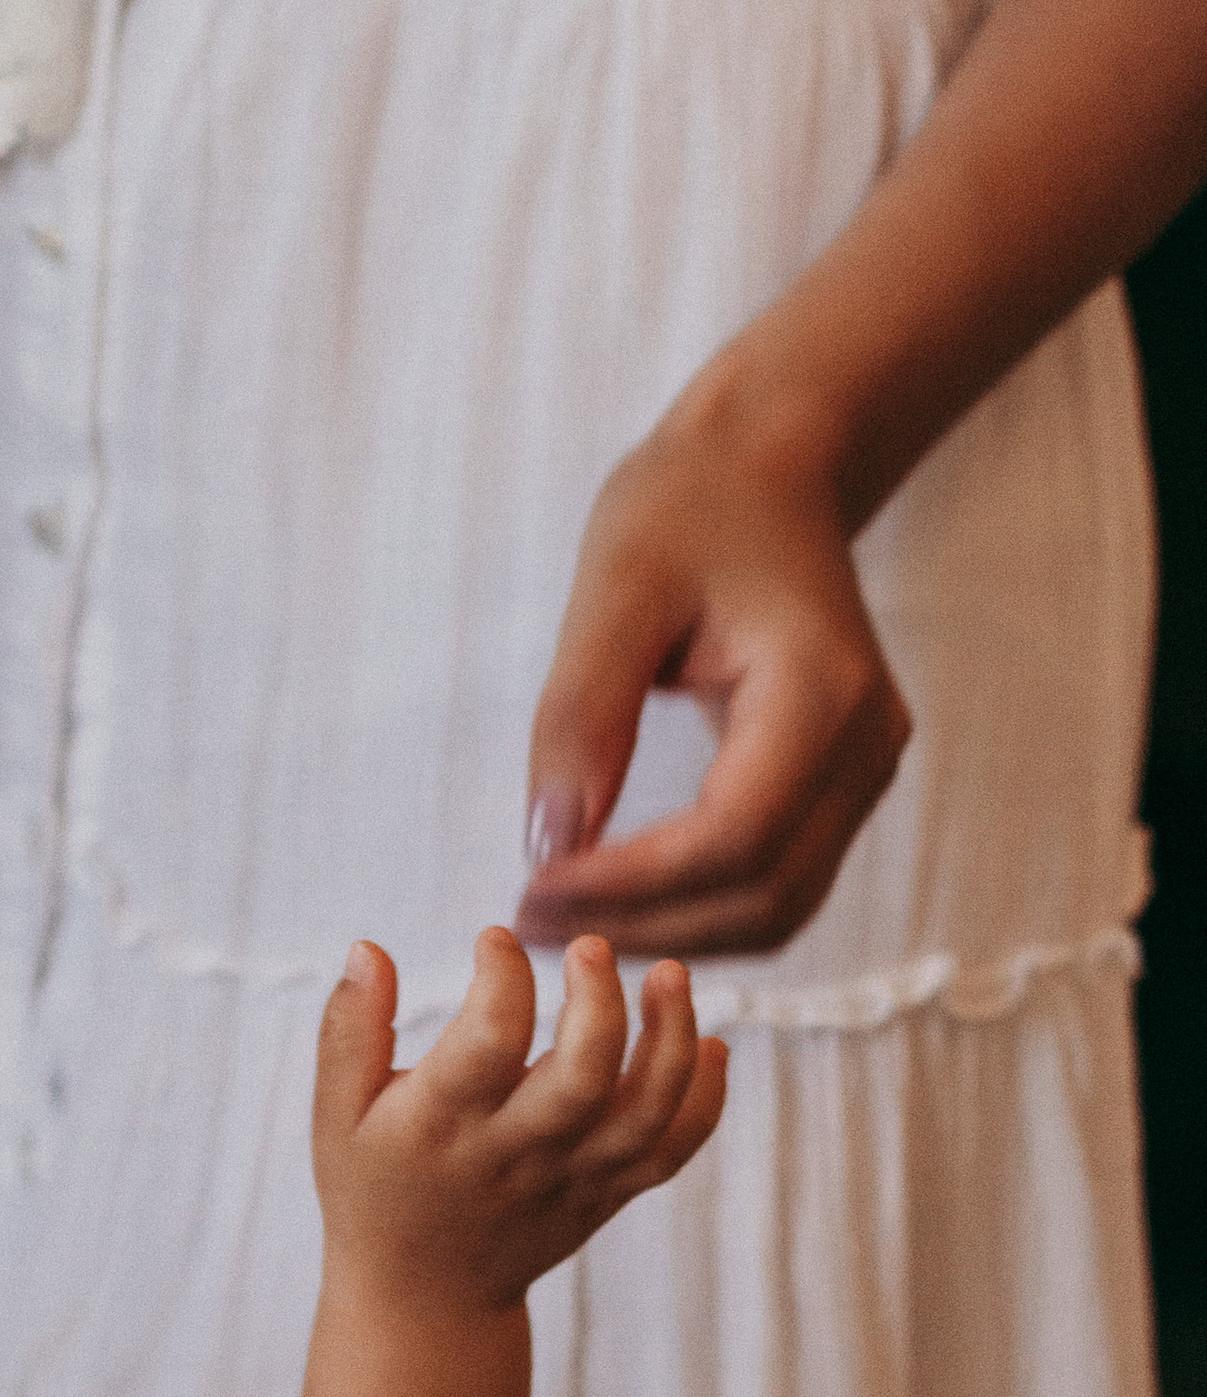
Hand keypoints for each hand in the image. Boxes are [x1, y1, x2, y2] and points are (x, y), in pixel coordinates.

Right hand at [315, 927, 724, 1321]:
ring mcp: (570, 1178)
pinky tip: (707, 1042)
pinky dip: (703, 1099)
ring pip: (644, 1112)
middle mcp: (513, 1154)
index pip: (487, 1043)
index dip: (502, 979)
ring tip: (670, 974)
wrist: (424, 1298)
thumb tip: (366, 948)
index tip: (496, 939)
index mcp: (441, 1126)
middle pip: (582, 1076)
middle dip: (598, 1000)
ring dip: (670, 1038)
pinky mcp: (607, 1194)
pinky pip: (672, 1150)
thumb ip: (351, 1031)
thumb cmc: (373, 1188)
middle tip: (592, 946)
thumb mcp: (335, 1115)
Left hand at [516, 404, 910, 956]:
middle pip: (763, 895)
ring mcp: (864, 771)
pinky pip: (778, 879)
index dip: (630, 886)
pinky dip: (701, 907)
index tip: (533, 889)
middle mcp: (865, 747)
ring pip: (778, 908)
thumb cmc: (690, 505)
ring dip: (673, 932)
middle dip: (645, 926)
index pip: (733, 838)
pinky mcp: (840, 784)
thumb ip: (582, 717)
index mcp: (822, 693)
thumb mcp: (614, 590)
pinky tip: (619, 898)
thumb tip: (549, 845)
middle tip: (530, 922)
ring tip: (565, 918)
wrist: (766, 464)